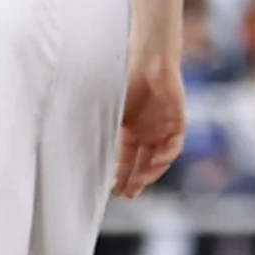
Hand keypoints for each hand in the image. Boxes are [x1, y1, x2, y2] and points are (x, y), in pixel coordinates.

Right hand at [114, 46, 187, 194]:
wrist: (149, 59)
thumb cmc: (126, 80)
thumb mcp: (110, 110)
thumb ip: (100, 128)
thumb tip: (76, 149)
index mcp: (131, 130)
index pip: (126, 159)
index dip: (121, 174)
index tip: (115, 190)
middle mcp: (148, 132)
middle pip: (143, 163)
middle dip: (136, 180)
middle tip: (128, 195)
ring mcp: (163, 127)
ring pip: (159, 158)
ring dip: (151, 172)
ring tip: (140, 182)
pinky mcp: (177, 121)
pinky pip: (174, 145)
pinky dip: (166, 155)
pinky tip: (155, 161)